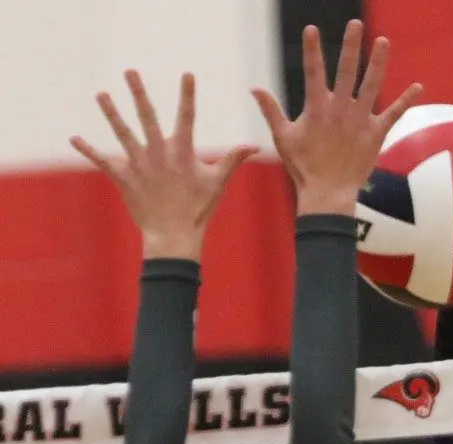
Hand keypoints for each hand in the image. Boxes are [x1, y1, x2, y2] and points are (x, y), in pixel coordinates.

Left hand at [70, 72, 258, 260]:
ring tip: (101, 94)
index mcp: (182, 154)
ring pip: (123, 134)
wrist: (173, 238)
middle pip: (147, 118)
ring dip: (111, 113)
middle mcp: (159, 155)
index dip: (188, 95)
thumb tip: (254, 146)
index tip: (187, 75)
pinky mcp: (125, 179)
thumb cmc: (198, 211)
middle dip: (139, 94)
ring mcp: (140, 166)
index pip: (187, 118)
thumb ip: (233, 160)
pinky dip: (88, 150)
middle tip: (130, 72)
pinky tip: (74, 139)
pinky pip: (104, 162)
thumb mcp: (217, 183)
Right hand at [252, 20, 421, 216]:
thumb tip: (254, 88)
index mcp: (317, 108)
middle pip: (347, 71)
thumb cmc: (303, 168)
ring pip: (371, 86)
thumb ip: (271, 110)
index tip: (312, 28)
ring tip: (384, 41)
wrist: (328, 195)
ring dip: (378, 62)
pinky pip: (394, 114)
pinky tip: (419, 86)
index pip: (313, 72)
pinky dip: (406, 100)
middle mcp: (340, 110)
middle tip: (355, 24)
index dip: (312, 50)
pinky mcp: (376, 135)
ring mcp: (360, 121)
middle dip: (350, 46)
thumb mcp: (283, 138)